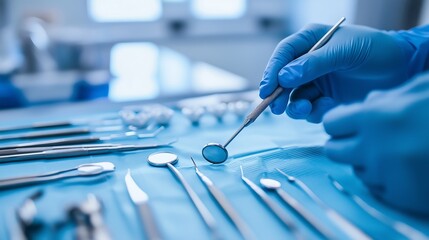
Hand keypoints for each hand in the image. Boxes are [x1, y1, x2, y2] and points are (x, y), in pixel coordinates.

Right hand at [259, 24, 413, 122]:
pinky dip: (315, 112)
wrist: (401, 69)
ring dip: (296, 106)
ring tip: (305, 109)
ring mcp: (317, 81)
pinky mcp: (326, 99)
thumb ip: (314, 64)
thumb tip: (284, 77)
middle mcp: (309, 62)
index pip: (284, 54)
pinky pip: (311, 109)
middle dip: (278, 95)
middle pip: (283, 80)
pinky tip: (329, 107)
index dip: (272, 71)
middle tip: (277, 108)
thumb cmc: (375, 50)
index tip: (266, 90)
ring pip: (294, 98)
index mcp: (311, 41)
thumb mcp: (344, 51)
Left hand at [323, 72, 428, 215]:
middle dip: (346, 144)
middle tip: (365, 140)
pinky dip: (388, 180)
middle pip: (334, 151)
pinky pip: (379, 189)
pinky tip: (409, 168)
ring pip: (357, 170)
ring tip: (397, 151)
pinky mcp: (402, 196)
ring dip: (369, 162)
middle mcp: (374, 148)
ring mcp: (387, 175)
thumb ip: (390, 95)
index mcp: (376, 116)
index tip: (348, 124)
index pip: (331, 123)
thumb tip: (368, 100)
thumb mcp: (422, 90)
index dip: (339, 122)